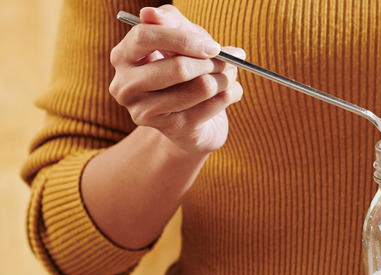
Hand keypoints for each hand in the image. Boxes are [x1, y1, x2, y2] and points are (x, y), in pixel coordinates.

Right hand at [109, 5, 243, 155]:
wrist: (191, 120)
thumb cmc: (184, 71)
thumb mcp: (179, 40)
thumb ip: (170, 21)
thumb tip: (150, 12)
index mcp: (123, 57)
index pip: (145, 36)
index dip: (183, 39)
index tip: (212, 46)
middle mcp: (125, 86)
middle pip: (178, 68)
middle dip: (213, 62)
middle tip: (230, 60)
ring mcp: (145, 111)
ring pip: (201, 87)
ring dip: (225, 78)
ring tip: (229, 75)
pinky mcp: (171, 129)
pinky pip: (213, 106)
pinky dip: (230, 95)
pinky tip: (229, 93)